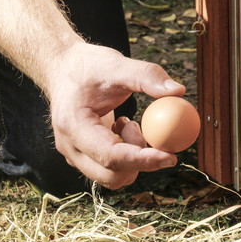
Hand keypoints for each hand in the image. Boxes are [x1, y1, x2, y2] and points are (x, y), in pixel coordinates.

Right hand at [46, 43, 185, 188]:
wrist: (62, 69)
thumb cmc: (87, 66)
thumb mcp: (116, 64)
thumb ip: (146, 76)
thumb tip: (178, 90)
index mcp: (73, 126)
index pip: (110, 156)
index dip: (142, 160)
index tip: (170, 156)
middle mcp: (69, 147)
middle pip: (111, 176)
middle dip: (138, 161)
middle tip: (147, 132)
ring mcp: (74, 155)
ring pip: (112, 178)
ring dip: (131, 158)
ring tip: (127, 124)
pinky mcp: (82, 157)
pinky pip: (109, 170)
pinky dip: (125, 157)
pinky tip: (120, 129)